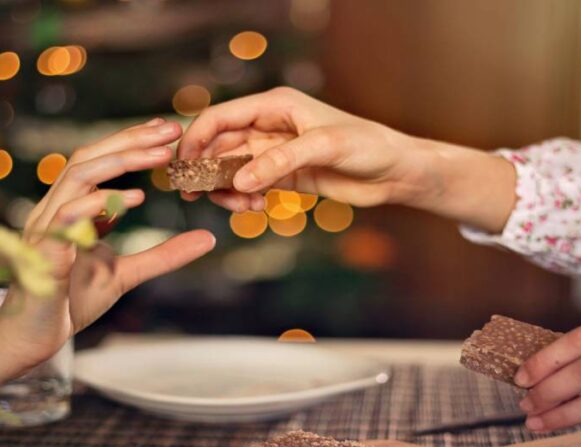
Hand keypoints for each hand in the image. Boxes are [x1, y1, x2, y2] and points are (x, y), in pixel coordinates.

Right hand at [0, 118, 214, 365]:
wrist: (34, 338)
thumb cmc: (72, 301)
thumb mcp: (127, 273)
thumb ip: (164, 254)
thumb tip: (209, 238)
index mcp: (69, 208)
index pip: (99, 161)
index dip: (132, 142)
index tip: (170, 131)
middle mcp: (54, 209)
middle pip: (87, 157)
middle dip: (131, 139)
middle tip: (172, 130)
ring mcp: (45, 227)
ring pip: (76, 176)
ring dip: (120, 161)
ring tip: (161, 155)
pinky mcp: (43, 252)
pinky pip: (67, 217)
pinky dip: (99, 204)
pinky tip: (133, 199)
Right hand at [179, 87, 515, 230]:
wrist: (397, 173)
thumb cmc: (369, 147)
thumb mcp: (326, 147)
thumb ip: (280, 161)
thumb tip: (239, 180)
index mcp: (276, 105)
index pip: (221, 117)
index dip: (196, 138)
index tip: (183, 165)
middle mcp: (271, 126)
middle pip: (220, 144)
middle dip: (206, 168)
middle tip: (195, 193)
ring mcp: (276, 153)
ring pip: (232, 169)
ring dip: (226, 188)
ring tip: (239, 206)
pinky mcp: (285, 176)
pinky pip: (250, 186)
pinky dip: (244, 198)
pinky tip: (256, 208)